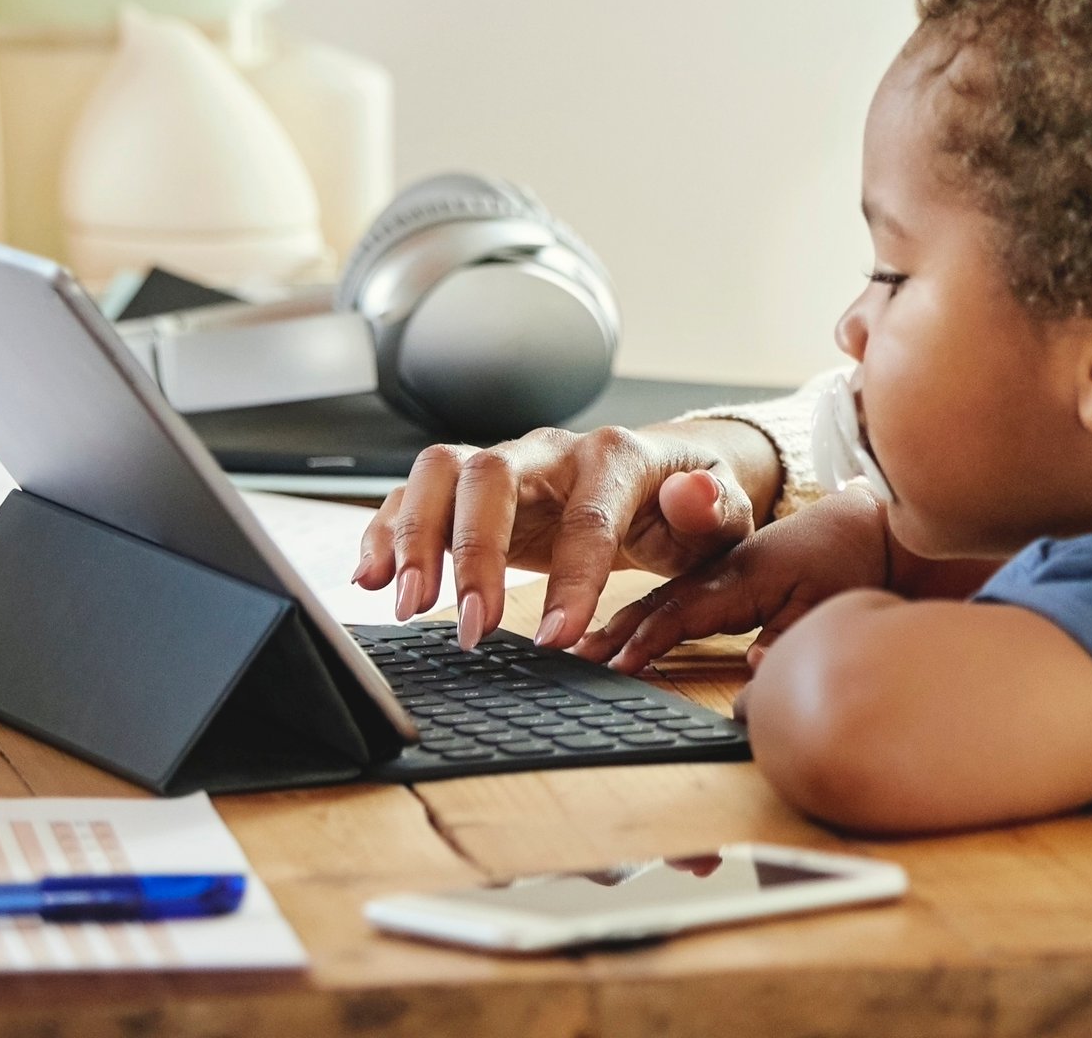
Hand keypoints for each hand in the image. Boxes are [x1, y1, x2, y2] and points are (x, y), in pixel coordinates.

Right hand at [351, 418, 779, 648]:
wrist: (661, 481)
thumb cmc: (688, 507)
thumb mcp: (721, 515)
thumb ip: (713, 508)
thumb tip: (692, 495)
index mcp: (616, 458)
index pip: (588, 514)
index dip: (572, 576)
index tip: (556, 640)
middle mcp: (550, 452)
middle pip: (491, 474)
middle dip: (472, 551)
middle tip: (471, 628)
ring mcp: (505, 466)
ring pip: (441, 472)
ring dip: (415, 535)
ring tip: (407, 605)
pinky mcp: (472, 491)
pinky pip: (413, 495)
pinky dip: (384, 532)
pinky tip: (370, 579)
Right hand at [585, 486, 1003, 671]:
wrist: (870, 523)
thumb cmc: (850, 560)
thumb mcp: (828, 604)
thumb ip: (790, 639)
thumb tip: (757, 674)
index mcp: (741, 575)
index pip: (681, 611)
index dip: (645, 641)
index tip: (610, 666)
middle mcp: (721, 571)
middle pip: (657, 604)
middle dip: (611, 633)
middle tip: (566, 660)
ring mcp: (719, 570)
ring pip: (659, 599)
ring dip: (616, 624)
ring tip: (575, 650)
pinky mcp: (724, 575)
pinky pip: (671, 597)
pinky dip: (639, 616)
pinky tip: (616, 634)